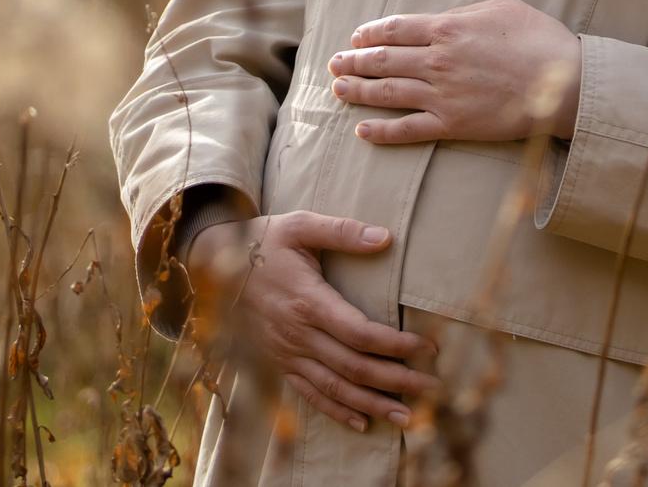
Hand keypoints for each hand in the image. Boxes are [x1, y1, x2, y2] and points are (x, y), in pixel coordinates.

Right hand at [185, 211, 438, 432]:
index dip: (396, 345)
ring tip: (409, 417)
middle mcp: (298, 334)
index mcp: (308, 301)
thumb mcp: (300, 225)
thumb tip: (385, 237)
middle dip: (397, 381)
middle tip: (434, 389)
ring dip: (374, 405)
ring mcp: (287, 353)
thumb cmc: (263, 241)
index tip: (428, 347)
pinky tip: (363, 423)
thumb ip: (343, 231)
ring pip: (336, 388)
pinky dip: (337, 412)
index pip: (360, 333)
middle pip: (354, 367)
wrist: (213, 265)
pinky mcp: (279, 362)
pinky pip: (310, 394)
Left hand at [329, 0, 582, 144]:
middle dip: (354, 62)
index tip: (356, 37)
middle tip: (335, 63)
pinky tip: (363, 130)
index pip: (395, 29)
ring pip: (388, 93)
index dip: (370, 33)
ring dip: (358, 91)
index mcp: (447, 28)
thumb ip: (466, 12)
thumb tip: (444, 18)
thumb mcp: (502, 7)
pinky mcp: (453, 125)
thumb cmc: (539, 40)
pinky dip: (382, 132)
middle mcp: (437, 62)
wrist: (564, 84)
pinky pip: (408, 130)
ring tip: (338, 90)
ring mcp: (442, 96)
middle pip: (383, 61)